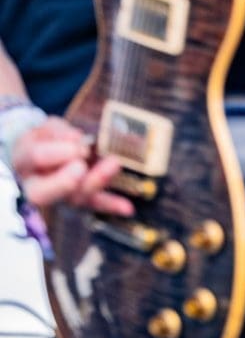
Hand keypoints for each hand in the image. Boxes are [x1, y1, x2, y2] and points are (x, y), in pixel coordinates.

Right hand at [11, 117, 131, 216]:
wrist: (47, 153)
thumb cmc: (46, 139)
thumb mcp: (47, 128)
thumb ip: (58, 132)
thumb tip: (77, 137)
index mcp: (24, 162)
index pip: (36, 158)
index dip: (57, 152)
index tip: (77, 145)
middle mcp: (38, 186)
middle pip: (47, 191)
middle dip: (66, 180)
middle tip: (82, 165)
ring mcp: (59, 197)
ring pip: (74, 198)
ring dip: (96, 181)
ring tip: (114, 163)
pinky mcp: (80, 201)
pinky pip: (95, 204)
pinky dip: (111, 205)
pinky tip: (127, 208)